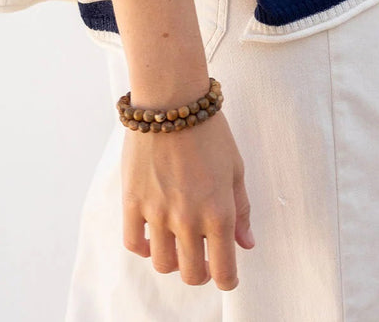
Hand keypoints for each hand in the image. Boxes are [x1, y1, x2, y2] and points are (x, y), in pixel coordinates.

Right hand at [120, 107, 254, 288]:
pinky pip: (134, 243)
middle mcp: (188, 219)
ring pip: (162, 264)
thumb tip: (245, 244)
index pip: (223, 271)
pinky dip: (144, 247)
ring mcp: (158, 212)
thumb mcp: (235, 168)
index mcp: (219, 212)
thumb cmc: (209, 130)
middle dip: (200, 272)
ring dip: (172, 260)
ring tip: (176, 242)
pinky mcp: (132, 201)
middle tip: (201, 257)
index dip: (227, 280)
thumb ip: (241, 210)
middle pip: (191, 274)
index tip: (226, 275)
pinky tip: (153, 235)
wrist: (172, 100)